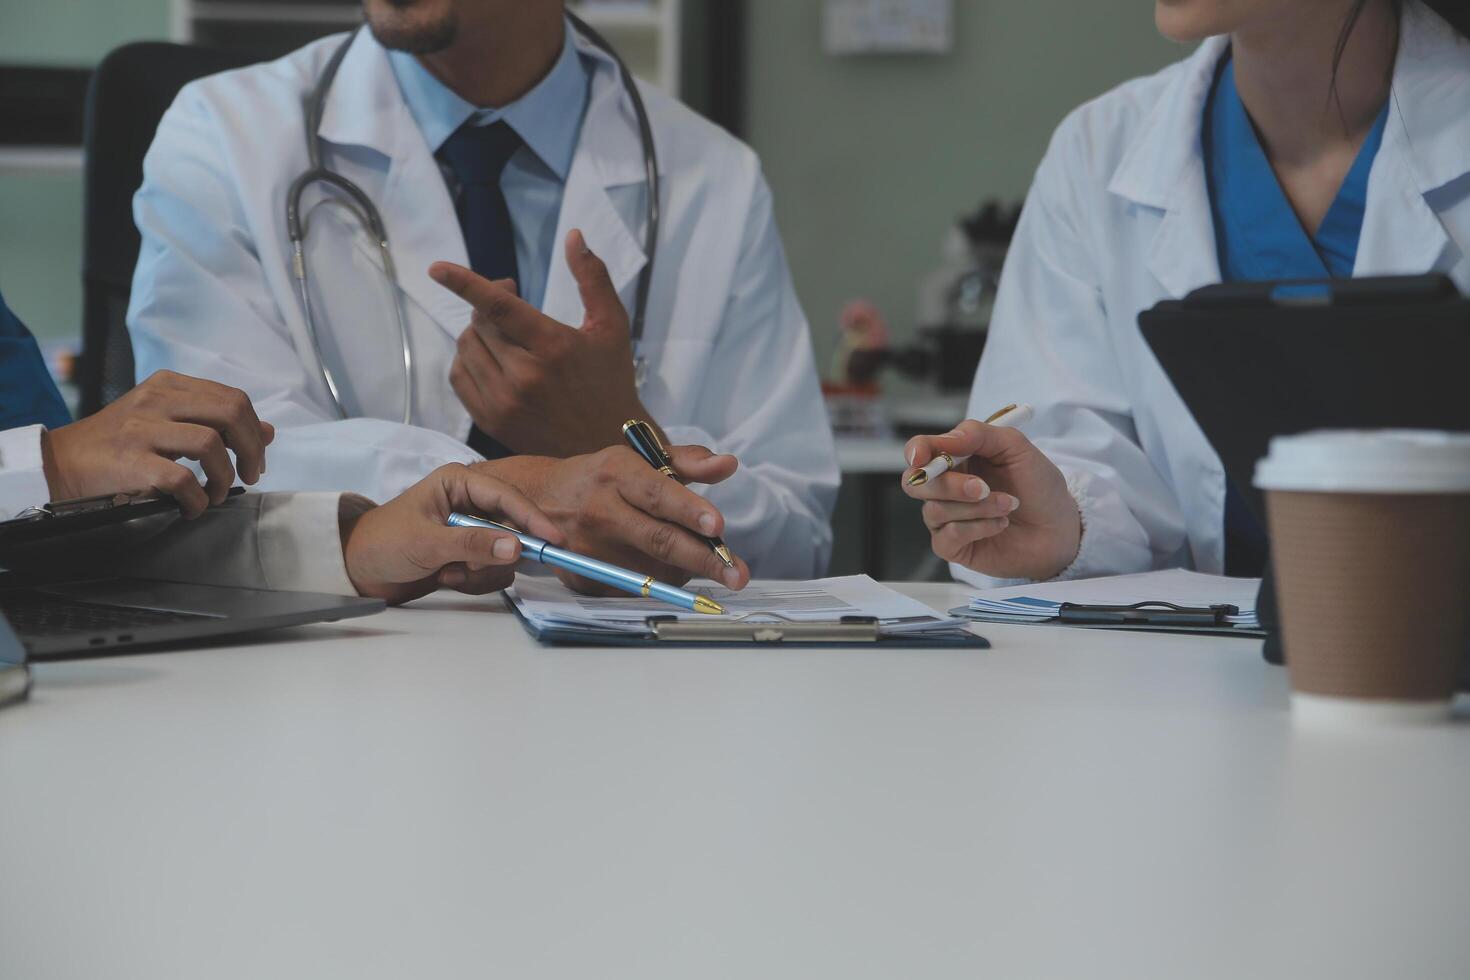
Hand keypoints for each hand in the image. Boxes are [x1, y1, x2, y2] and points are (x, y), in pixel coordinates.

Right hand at [42, 370, 273, 517]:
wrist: (57, 464)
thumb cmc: (118, 444)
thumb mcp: (166, 420)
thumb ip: (214, 420)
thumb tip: (268, 430)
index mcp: (167, 386)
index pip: (233, 398)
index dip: (254, 430)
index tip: (255, 457)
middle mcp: (155, 401)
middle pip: (230, 413)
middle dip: (252, 449)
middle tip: (250, 475)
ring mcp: (141, 429)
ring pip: (211, 444)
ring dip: (225, 477)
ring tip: (215, 493)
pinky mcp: (131, 461)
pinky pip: (183, 479)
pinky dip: (197, 499)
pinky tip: (192, 507)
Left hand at [341, 463, 562, 604]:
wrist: (357, 572)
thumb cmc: (382, 544)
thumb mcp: (427, 542)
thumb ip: (472, 543)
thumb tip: (515, 547)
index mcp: (459, 483)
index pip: (507, 497)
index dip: (533, 518)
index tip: (553, 540)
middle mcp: (469, 503)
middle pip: (512, 527)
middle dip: (493, 553)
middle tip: (469, 565)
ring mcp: (470, 531)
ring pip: (504, 554)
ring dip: (480, 571)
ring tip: (448, 572)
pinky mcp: (469, 555)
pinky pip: (493, 571)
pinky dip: (474, 580)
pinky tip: (445, 578)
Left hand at [433, 229, 649, 457]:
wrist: (605, 443)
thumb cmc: (611, 380)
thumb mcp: (612, 326)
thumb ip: (592, 277)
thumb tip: (574, 236)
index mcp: (554, 346)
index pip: (499, 307)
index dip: (465, 283)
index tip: (436, 268)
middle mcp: (525, 375)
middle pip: (479, 323)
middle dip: (488, 308)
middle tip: (511, 305)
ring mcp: (504, 402)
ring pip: (466, 347)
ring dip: (477, 333)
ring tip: (504, 335)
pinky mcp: (491, 421)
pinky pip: (459, 376)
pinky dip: (468, 359)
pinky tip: (491, 358)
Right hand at [475, 445, 751, 594]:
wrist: (541, 498)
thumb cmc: (604, 477)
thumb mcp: (641, 458)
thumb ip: (688, 461)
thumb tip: (728, 465)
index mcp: (617, 472)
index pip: (658, 494)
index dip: (689, 510)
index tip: (719, 526)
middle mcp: (600, 509)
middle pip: (659, 540)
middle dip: (703, 560)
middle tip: (737, 575)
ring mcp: (588, 547)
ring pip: (654, 571)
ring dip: (683, 569)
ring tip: (687, 556)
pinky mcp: (583, 576)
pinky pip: (635, 588)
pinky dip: (656, 581)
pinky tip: (653, 565)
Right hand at [902, 420, 1081, 580]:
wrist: (1060, 528)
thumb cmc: (1039, 487)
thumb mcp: (1017, 448)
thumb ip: (979, 434)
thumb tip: (946, 439)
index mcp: (956, 458)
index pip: (920, 450)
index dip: (916, 451)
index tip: (921, 456)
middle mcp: (945, 487)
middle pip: (915, 483)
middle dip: (949, 485)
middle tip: (983, 488)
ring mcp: (946, 518)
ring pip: (935, 510)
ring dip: (978, 508)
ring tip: (1008, 505)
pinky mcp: (953, 546)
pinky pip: (948, 536)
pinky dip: (978, 528)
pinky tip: (999, 525)